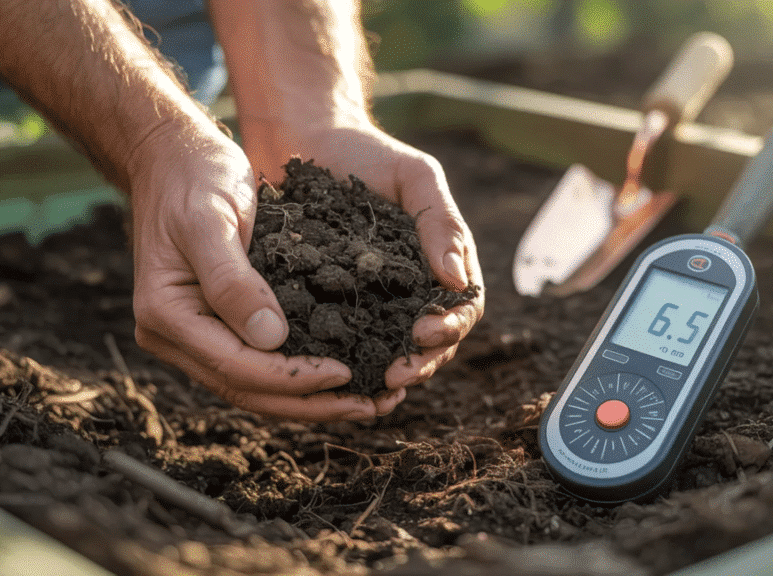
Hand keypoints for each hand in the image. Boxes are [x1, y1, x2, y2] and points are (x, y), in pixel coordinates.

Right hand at [126, 125, 407, 420]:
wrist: (175, 158)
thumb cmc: (192, 179)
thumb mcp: (211, 222)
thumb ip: (233, 281)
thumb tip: (271, 339)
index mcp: (166, 316)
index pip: (236, 366)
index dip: (293, 377)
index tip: (346, 372)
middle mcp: (176, 337)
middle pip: (248, 389)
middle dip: (310, 402)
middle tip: (369, 406)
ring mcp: (196, 335)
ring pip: (256, 386)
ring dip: (310, 399)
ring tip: (366, 403)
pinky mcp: (219, 326)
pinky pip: (260, 363)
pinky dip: (300, 374)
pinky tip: (344, 377)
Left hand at [269, 123, 485, 406]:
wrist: (308, 140)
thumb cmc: (367, 152)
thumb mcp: (415, 176)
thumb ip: (441, 222)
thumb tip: (457, 279)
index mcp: (442, 260)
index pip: (463, 307)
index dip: (450, 326)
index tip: (424, 331)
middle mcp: (414, 286)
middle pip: (435, 340)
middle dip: (421, 361)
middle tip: (394, 373)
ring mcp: (377, 297)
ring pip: (396, 348)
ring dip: (390, 372)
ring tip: (372, 386)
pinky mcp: (336, 302)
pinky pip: (352, 340)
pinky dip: (353, 363)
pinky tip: (337, 378)